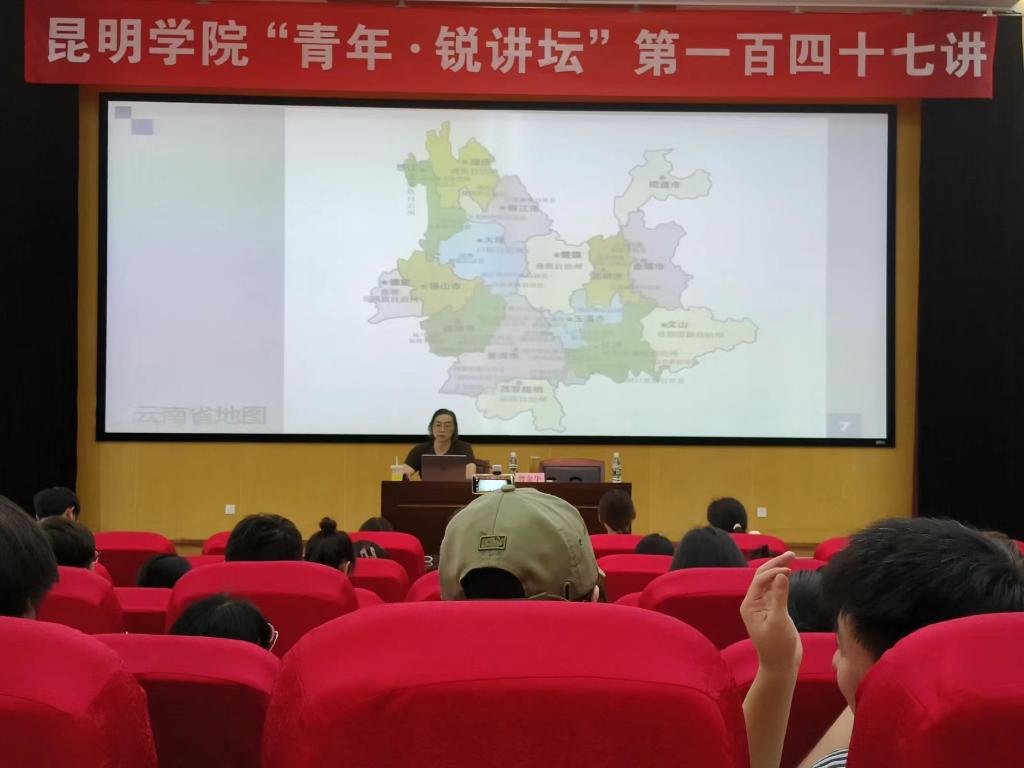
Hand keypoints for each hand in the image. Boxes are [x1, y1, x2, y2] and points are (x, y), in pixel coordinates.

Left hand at [740, 552, 801, 672]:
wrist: (782, 666)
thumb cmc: (778, 647)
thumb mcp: (779, 621)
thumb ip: (779, 597)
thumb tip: (781, 575)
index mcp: (750, 605)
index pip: (759, 580)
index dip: (773, 571)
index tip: (790, 569)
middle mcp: (754, 603)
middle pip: (763, 577)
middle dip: (776, 564)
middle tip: (791, 554)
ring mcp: (764, 606)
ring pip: (770, 582)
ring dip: (779, 569)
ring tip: (792, 558)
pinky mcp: (774, 610)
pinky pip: (776, 590)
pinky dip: (783, 580)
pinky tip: (791, 574)